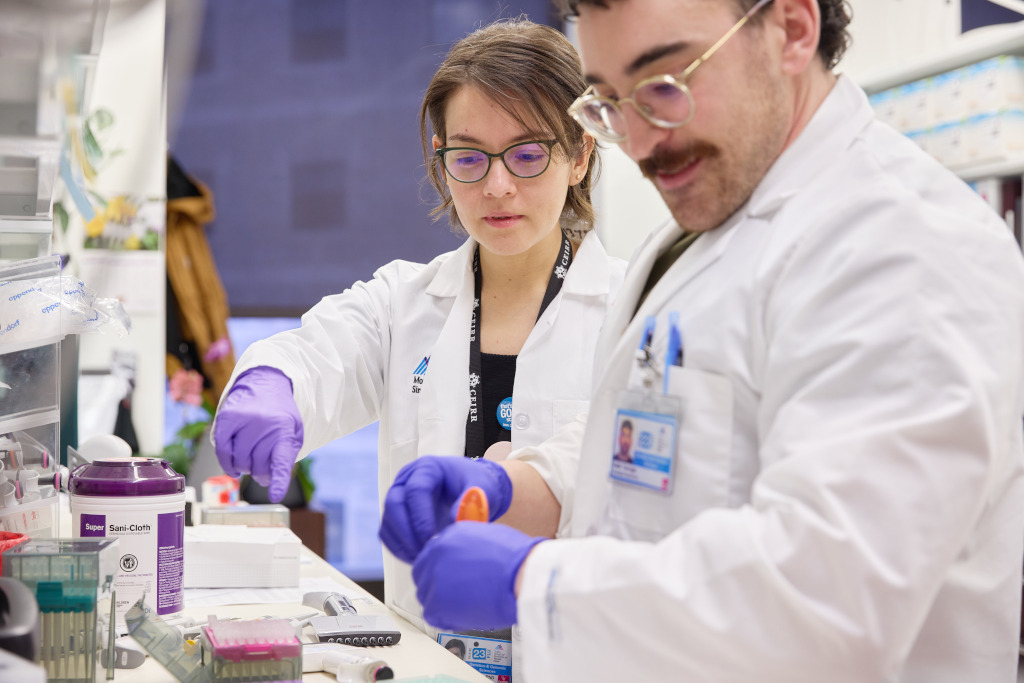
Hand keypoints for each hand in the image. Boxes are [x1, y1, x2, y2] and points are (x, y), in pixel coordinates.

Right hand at [213, 366, 302, 502]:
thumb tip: (272, 483)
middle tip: (264, 470)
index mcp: (284, 430)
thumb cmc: (280, 416)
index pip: (281, 460)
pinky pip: (222, 452)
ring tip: (252, 459)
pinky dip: (227, 464)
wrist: (265, 384)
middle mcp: (263, 425)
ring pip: (240, 463)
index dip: (279, 480)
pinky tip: (234, 468)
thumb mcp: (293, 433)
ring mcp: (243, 421)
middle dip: (261, 474)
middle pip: (258, 467)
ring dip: (245, 468)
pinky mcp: (226, 419)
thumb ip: (286, 457)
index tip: (275, 495)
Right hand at [379, 456, 512, 562]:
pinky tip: (418, 558)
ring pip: (388, 521)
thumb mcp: (483, 488)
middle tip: (424, 552)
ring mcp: (399, 497)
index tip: (432, 539)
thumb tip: (454, 522)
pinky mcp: (397, 515)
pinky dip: (399, 549)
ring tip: (424, 558)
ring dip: (402, 543)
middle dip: (407, 531)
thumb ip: (472, 502)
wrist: (474, 492)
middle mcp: (407, 479)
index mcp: (427, 468)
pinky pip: (388, 534)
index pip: (415, 490)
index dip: (421, 516)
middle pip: (394, 503)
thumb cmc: (479, 486)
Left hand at [413, 522, 543, 630]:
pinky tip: (464, 615)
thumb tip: (468, 557)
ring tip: (465, 606)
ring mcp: (435, 577)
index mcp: (451, 535)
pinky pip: (432, 615)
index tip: (450, 578)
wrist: (524, 576)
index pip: (432, 554)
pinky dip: (446, 619)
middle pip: (423, 573)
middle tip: (455, 595)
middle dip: (437, 585)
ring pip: (426, 595)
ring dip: (442, 603)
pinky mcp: (437, 602)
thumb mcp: (491, 537)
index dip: (442, 569)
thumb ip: (470, 547)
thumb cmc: (518, 560)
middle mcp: (437, 552)